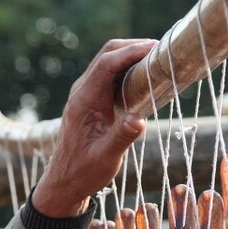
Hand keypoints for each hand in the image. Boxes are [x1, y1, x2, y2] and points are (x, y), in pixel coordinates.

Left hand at [31, 38, 157, 217]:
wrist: (65, 181)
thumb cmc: (84, 172)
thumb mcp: (106, 158)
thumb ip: (122, 137)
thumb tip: (139, 118)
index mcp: (84, 100)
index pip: (107, 64)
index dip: (131, 52)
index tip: (156, 49)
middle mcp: (82, 91)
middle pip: (108, 54)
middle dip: (134, 47)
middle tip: (162, 51)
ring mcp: (86, 93)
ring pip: (109, 61)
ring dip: (132, 55)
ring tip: (158, 59)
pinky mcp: (92, 99)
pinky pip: (110, 74)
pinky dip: (128, 68)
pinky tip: (145, 76)